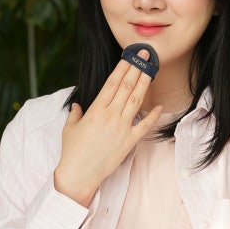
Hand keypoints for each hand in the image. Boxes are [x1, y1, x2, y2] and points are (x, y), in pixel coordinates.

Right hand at [54, 52, 162, 205]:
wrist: (79, 173)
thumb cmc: (73, 151)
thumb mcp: (70, 127)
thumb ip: (75, 113)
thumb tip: (78, 105)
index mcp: (95, 110)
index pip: (112, 83)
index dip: (123, 67)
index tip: (131, 56)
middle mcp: (110, 116)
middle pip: (126, 87)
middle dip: (137, 69)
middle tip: (146, 55)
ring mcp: (121, 128)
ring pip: (136, 101)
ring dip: (145, 84)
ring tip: (151, 70)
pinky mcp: (129, 142)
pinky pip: (144, 126)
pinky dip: (153, 116)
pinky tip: (159, 106)